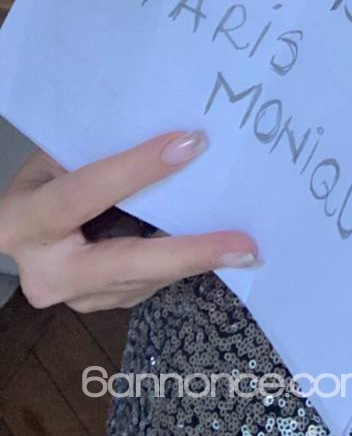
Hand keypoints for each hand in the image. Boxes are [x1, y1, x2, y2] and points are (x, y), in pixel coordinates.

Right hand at [0, 130, 260, 312]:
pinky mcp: (102, 304)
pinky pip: (150, 280)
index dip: (136, 170)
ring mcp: (75, 297)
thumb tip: (176, 131)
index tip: (190, 144)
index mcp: (24, 222)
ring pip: (144, 277)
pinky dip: (184, 261)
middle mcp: (45, 272)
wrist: (20, 230)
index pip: (83, 195)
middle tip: (243, 245)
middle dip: (188, 253)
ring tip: (246, 243)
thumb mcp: (59, 156)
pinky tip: (220, 247)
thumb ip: (104, 149)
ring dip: (196, 257)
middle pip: (124, 263)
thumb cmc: (47, 178)